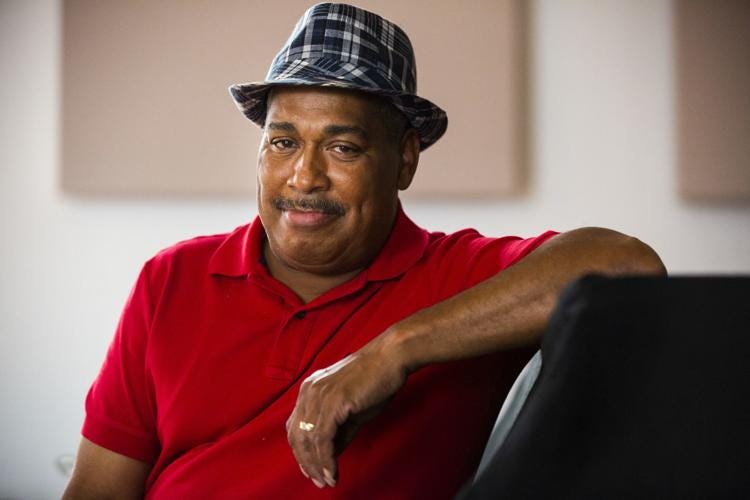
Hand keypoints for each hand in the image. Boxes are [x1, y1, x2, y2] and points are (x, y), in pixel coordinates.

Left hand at [286, 333, 408, 487]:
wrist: (390, 357)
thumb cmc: (375, 379)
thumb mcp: (352, 410)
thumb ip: (339, 432)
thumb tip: (330, 455)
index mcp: (310, 388)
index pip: (295, 425)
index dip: (300, 451)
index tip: (310, 468)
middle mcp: (309, 391)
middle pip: (297, 435)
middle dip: (305, 462)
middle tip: (317, 480)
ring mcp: (319, 395)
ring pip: (308, 440)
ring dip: (315, 465)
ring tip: (326, 480)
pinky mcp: (333, 402)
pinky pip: (322, 438)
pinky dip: (326, 459)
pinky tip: (332, 471)